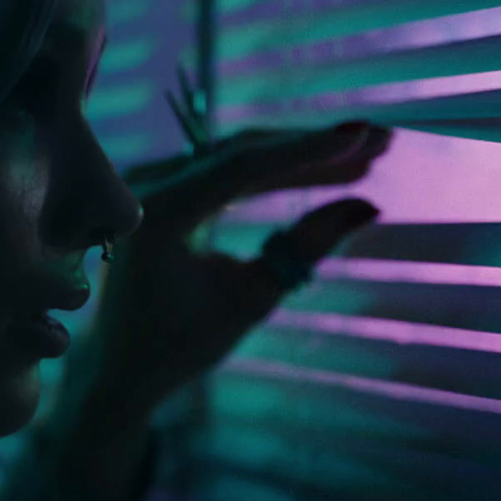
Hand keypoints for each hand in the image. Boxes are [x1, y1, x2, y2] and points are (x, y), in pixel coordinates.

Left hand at [76, 122, 391, 415]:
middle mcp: (149, 187)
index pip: (242, 167)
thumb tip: (367, 207)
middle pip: (242, 153)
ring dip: (299, 158)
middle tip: (379, 140)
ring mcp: (154, 185)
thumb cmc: (180, 344)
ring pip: (238, 159)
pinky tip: (324, 172)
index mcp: (159, 214)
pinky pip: (225, 173)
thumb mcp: (250, 300)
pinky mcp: (166, 192)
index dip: (306, 150)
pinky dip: (273, 174)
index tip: (363, 134)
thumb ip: (303, 249)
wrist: (121, 365)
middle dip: (311, 148)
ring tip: (364, 156)